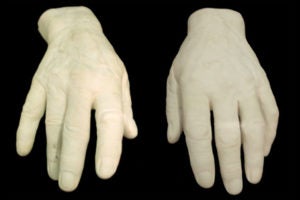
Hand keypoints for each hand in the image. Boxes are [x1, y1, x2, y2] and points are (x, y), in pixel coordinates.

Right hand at [16, 6, 136, 191]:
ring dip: (52, 153)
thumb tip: (129, 134)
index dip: (108, 147)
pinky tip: (24, 150)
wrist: (75, 30)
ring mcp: (57, 85)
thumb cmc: (103, 58)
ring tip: (56, 174)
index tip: (104, 173)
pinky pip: (29, 110)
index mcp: (107, 86)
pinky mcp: (39, 83)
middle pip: (74, 128)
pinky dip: (25, 131)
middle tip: (69, 186)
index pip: (110, 120)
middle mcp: (81, 86)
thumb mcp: (122, 77)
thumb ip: (125, 108)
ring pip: (52, 125)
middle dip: (71, 160)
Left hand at [166, 8, 278, 194]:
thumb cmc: (190, 58)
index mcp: (195, 90)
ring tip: (253, 178)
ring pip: (254, 129)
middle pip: (229, 137)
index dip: (202, 162)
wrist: (217, 29)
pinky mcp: (262, 83)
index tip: (206, 182)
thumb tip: (174, 141)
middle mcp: (222, 89)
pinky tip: (264, 151)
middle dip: (231, 167)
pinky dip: (269, 136)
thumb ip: (174, 112)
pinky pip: (270, 113)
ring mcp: (246, 86)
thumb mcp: (173, 81)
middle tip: (233, 188)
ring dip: (255, 157)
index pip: (199, 134)